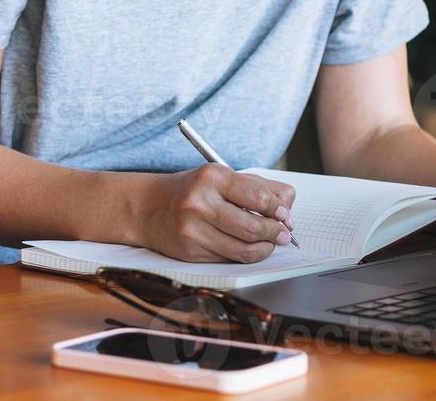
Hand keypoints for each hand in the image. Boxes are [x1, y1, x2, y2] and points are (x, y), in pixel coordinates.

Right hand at [133, 164, 295, 263]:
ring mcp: (193, 230)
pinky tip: (248, 248)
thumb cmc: (194, 189)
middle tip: (283, 234)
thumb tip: (287, 214)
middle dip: (275, 233)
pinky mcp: (190, 252)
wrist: (149, 207)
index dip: (278, 210)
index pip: (258, 197)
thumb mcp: (224, 177)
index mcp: (213, 177)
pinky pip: (227, 259)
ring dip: (264, 248)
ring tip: (270, 243)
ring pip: (243, 249)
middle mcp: (200, 203)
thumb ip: (260, 189)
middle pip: (253, 227)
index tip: (285, 215)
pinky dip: (244, 255)